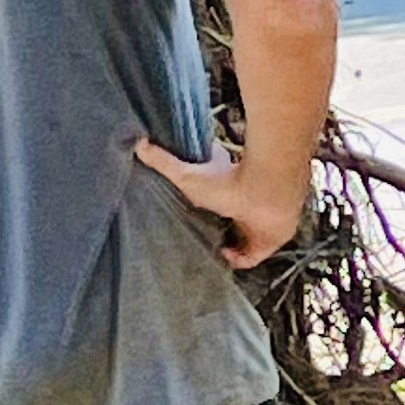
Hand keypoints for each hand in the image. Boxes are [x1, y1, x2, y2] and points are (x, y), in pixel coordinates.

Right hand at [136, 137, 305, 269]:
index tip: (188, 214)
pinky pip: (249, 258)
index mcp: (228, 189)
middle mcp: (242, 207)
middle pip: (226, 222)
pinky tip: (221, 256)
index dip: (202, 208)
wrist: (266, 192)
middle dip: (211, 230)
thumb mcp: (187, 175)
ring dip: (223, 246)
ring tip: (203, 251)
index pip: (213, 199)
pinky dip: (236, 260)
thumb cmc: (229, 180)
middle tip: (193, 237)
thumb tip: (139, 144)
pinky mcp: (265, 243)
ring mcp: (255, 225)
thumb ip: (163, 161)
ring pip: (237, 240)